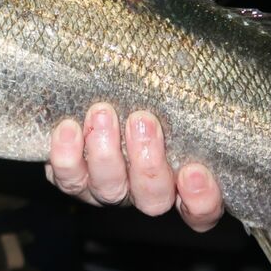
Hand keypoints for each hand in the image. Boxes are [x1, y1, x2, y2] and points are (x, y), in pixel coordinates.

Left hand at [46, 103, 223, 231]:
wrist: (93, 91)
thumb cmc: (146, 87)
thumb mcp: (169, 86)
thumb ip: (183, 90)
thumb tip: (197, 63)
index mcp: (182, 178)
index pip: (202, 208)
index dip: (200, 199)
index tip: (193, 171)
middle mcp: (145, 190)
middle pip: (153, 199)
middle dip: (148, 164)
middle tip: (142, 121)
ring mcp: (108, 189)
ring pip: (109, 190)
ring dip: (105, 154)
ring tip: (103, 114)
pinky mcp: (74, 180)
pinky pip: (69, 179)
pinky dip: (68, 155)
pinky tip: (69, 128)